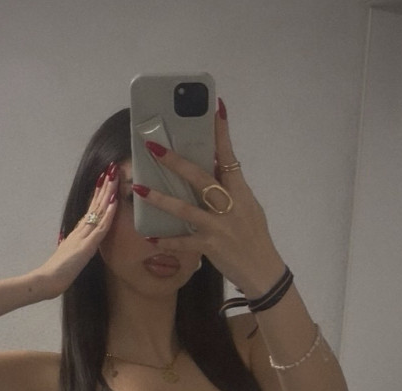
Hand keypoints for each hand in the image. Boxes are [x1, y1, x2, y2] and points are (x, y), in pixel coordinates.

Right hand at [38, 166, 119, 297]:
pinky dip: (108, 213)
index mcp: (78, 232)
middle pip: (95, 204)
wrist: (48, 279)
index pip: (91, 209)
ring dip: (107, 193)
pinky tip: (115, 201)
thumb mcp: (69, 255)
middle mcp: (81, 230)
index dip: (97, 194)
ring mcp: (84, 236)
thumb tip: (76, 240)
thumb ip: (74, 246)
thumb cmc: (57, 272)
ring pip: (99, 211)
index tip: (104, 179)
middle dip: (104, 187)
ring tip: (114, 175)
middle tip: (111, 168)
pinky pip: (101, 227)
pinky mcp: (88, 246)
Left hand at [134, 102, 284, 297]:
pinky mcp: (211, 247)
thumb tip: (210, 168)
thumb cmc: (254, 236)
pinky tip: (150, 236)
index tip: (215, 108)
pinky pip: (184, 242)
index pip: (228, 156)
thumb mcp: (248, 207)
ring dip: (160, 198)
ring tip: (138, 188)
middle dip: (176, 162)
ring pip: (186, 208)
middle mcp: (230, 205)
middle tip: (154, 148)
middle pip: (200, 177)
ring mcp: (220, 226)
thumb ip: (230, 189)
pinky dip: (166, 240)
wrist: (263, 270)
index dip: (222, 132)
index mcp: (240, 191)